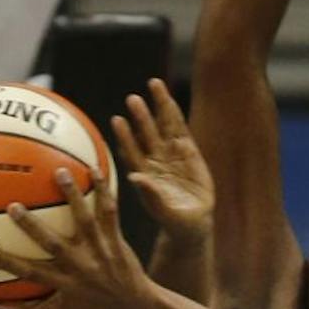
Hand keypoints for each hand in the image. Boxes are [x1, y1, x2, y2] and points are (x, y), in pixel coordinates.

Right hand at [0, 170, 152, 308]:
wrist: (135, 305)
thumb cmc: (92, 306)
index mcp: (63, 282)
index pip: (30, 273)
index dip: (8, 263)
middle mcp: (79, 266)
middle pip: (53, 244)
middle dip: (32, 226)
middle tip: (12, 206)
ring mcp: (99, 250)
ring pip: (84, 220)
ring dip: (72, 195)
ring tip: (60, 172)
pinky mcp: (115, 240)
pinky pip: (109, 212)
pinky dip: (103, 191)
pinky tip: (95, 170)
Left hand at [110, 78, 213, 247]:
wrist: (192, 224)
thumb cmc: (175, 222)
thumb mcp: (165, 212)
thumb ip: (151, 195)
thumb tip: (135, 178)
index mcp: (145, 175)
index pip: (133, 151)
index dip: (126, 136)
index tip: (117, 120)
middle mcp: (156, 161)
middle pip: (147, 134)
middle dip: (141, 115)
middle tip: (132, 98)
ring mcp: (172, 155)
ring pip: (165, 126)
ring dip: (159, 107)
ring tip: (153, 84)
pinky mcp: (189, 154)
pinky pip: (182, 130)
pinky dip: (175, 116)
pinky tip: (169, 101)